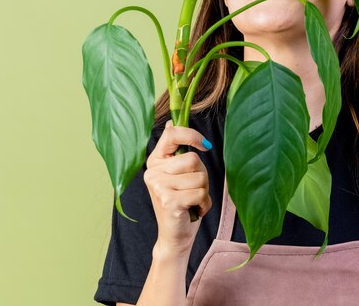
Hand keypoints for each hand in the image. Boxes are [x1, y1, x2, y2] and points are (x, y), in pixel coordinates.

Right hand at [143, 120, 212, 255]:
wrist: (175, 235)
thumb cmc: (183, 202)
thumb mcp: (181, 174)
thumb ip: (178, 151)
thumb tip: (169, 123)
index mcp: (156, 160)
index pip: (172, 134)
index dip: (192, 135)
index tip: (205, 145)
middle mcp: (152, 171)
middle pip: (194, 160)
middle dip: (202, 176)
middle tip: (192, 190)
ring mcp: (158, 186)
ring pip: (200, 177)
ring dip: (203, 192)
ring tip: (192, 201)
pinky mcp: (168, 200)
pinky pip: (200, 193)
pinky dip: (203, 203)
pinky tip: (193, 210)